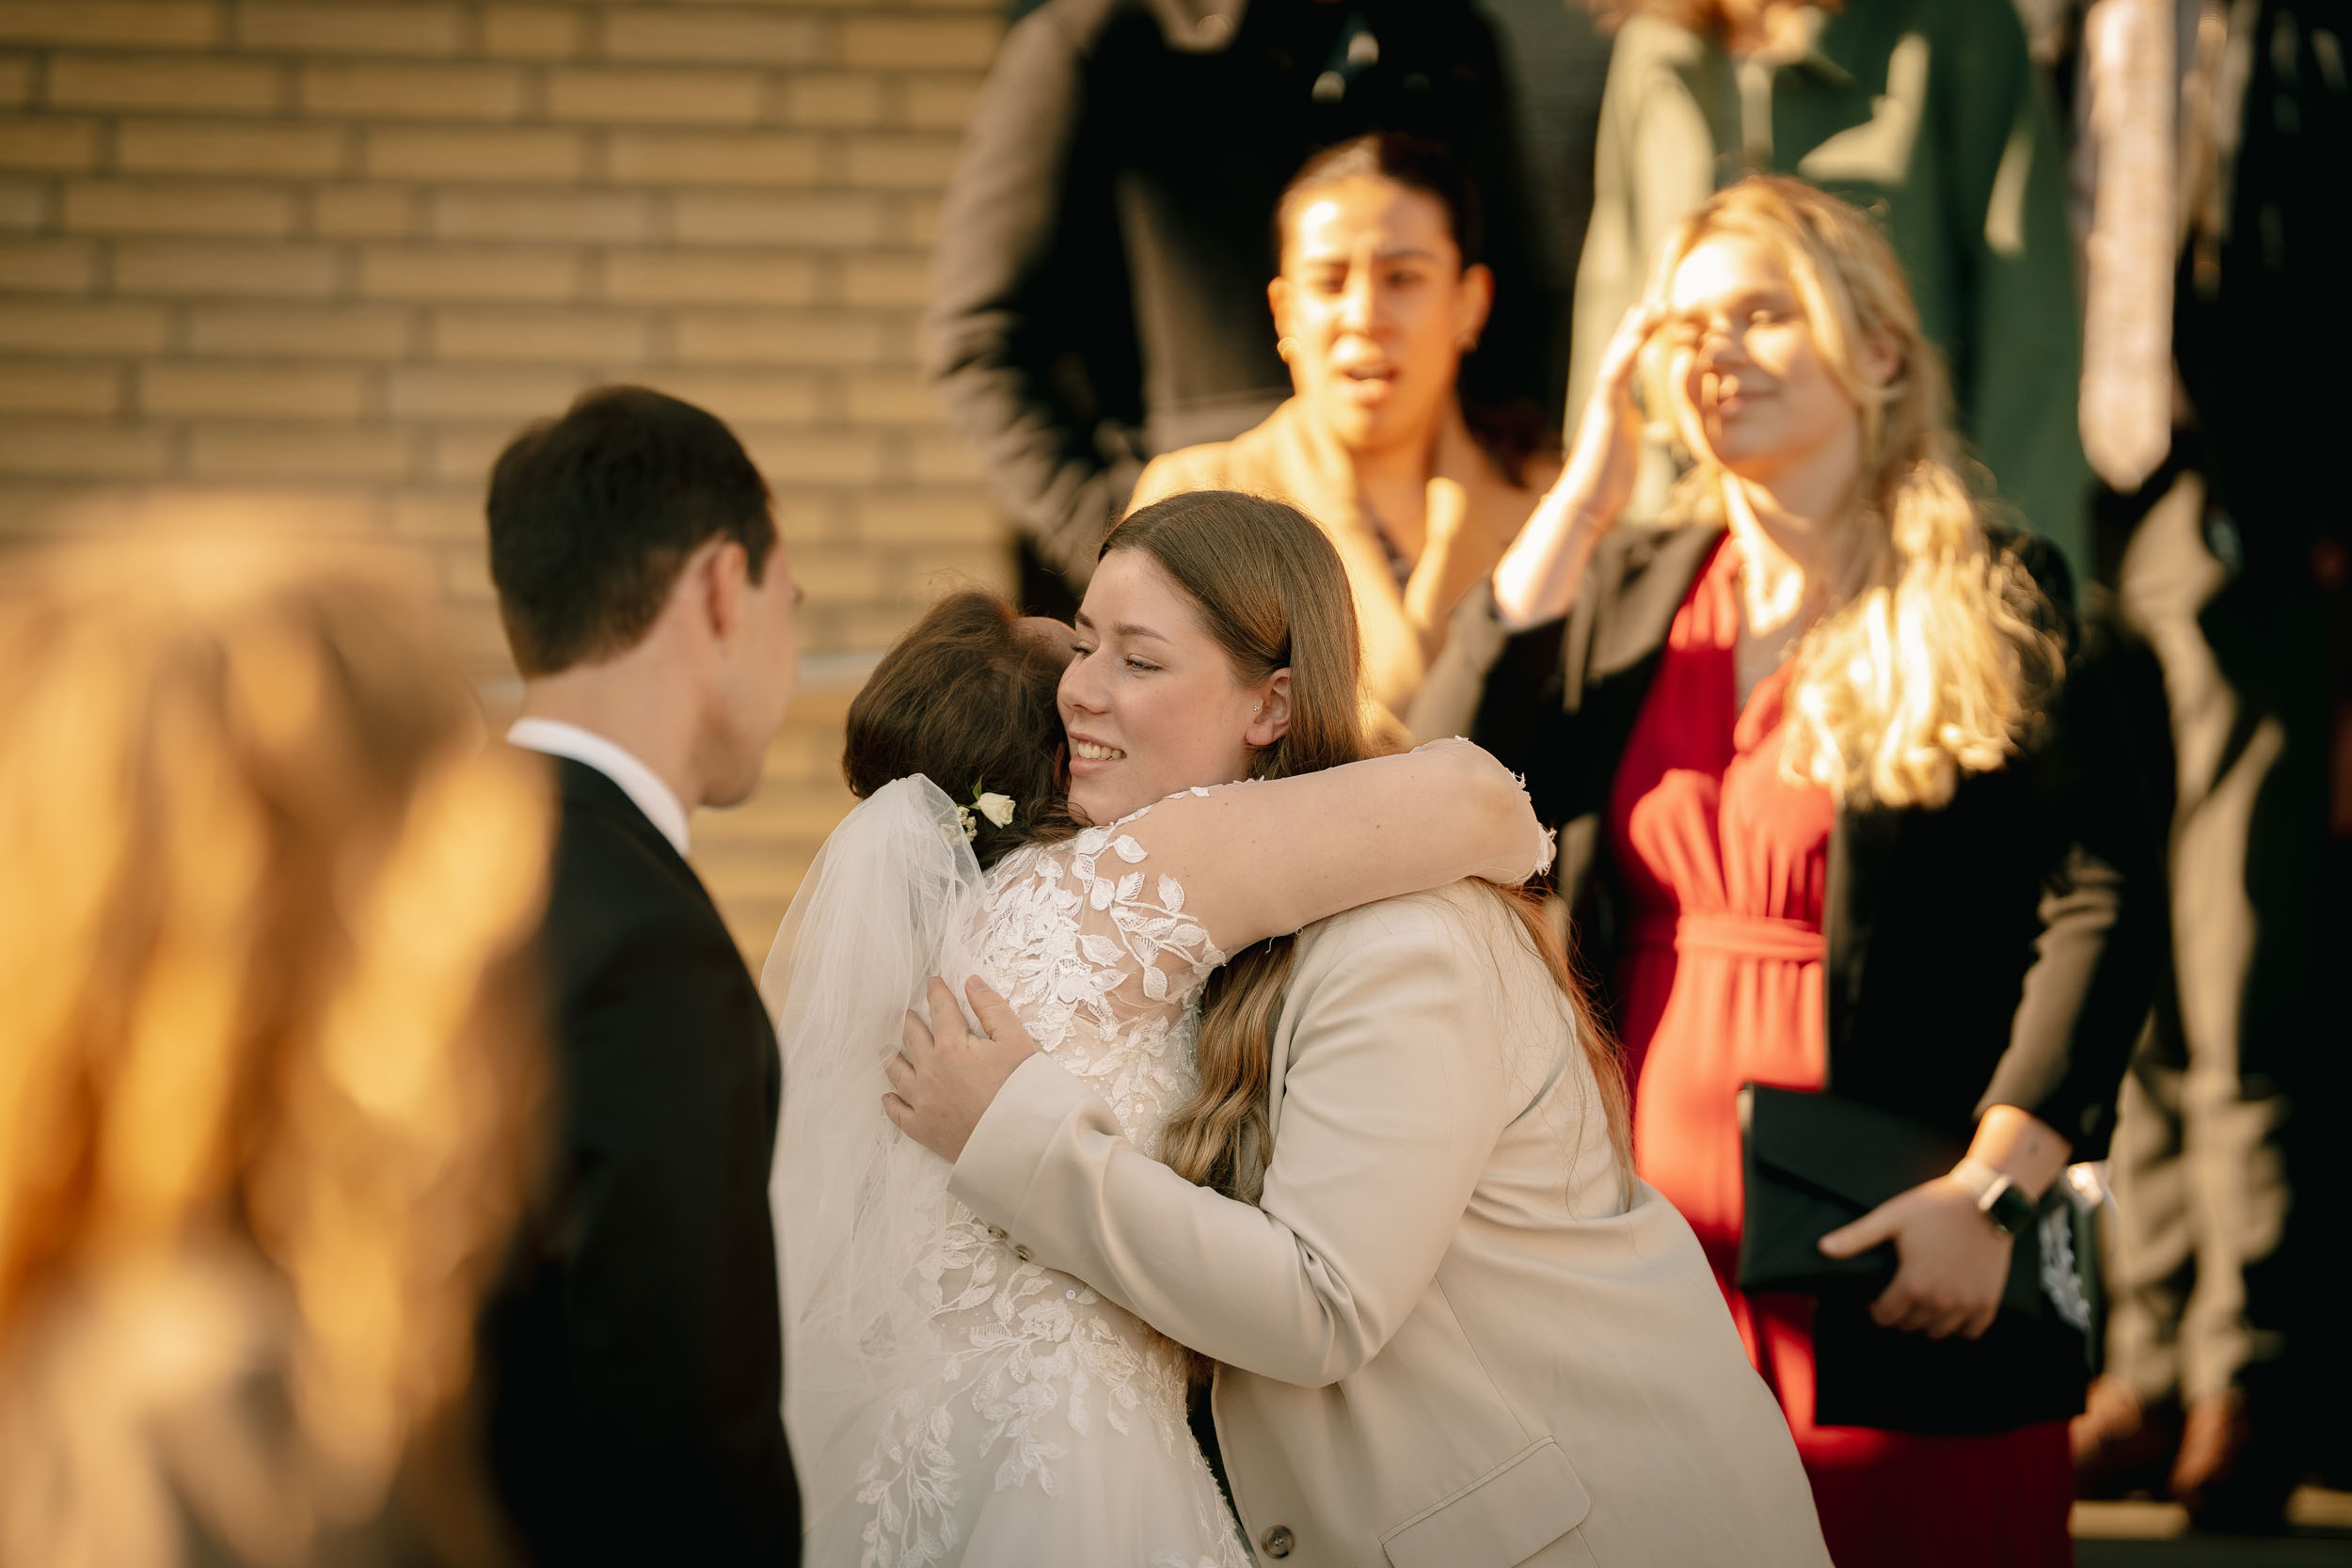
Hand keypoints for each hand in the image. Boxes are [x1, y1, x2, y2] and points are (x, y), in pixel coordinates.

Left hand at [882, 976, 1039, 1163]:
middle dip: (911, 1022)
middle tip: (909, 1014)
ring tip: (888, 1050)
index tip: (933, 982)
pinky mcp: (923, 1129)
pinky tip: (888, 1096)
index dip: (937, 992)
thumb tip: (971, 982)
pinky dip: (891, 1102)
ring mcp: (923, 1101)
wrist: (1021, 1140)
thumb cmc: (1023, 1089)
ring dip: (892, 1057)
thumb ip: (992, 1008)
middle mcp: (929, 1070)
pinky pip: (898, 1113)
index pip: (940, 1009)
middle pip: (913, 1038)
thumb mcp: (1015, 1040)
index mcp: (951, 1046)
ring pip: (898, 1073)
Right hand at [1554, 300, 1667, 528]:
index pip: (1631, 365)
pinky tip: (1637, 335)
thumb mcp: (1630, 450)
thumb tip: (1639, 429)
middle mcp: (1608, 400)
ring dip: (1633, 331)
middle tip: (1658, 299)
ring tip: (1651, 306)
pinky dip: (1625, 355)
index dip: (1645, 340)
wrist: (1587, 504)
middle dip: (1639, 326)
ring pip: (1617, 358)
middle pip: (1623, 353)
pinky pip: (1613, 377)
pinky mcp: (1601, 413)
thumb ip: (1633, 431)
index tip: (1662, 318)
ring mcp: (1603, 404)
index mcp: (1618, 407)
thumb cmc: (1608, 486)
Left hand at [1817, 1175, 2013, 1339]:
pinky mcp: (1988, 1302)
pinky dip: (1960, 1325)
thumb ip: (1856, 1237)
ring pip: (1938, 1332)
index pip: (1885, 1317)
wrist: (1984, 1201)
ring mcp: (1967, 1305)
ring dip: (1927, 1321)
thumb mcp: (1890, 1218)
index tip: (1878, 1296)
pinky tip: (1951, 1306)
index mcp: (1913, 1285)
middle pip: (1910, 1326)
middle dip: (1900, 1313)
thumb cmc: (1934, 1207)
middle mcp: (1940, 1302)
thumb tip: (1823, 1249)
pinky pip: (1971, 1331)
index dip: (1876, 1307)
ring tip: (1923, 1299)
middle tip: (1900, 1293)